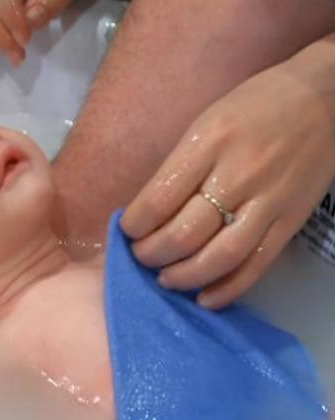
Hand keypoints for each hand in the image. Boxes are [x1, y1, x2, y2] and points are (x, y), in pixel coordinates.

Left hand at [121, 41, 334, 309]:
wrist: (325, 98)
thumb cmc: (254, 105)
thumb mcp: (206, 123)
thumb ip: (180, 167)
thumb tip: (148, 212)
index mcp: (209, 143)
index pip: (159, 199)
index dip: (136, 225)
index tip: (128, 231)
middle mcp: (237, 175)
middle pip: (185, 233)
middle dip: (153, 254)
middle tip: (141, 257)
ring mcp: (268, 201)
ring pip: (219, 256)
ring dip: (184, 276)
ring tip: (165, 278)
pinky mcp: (291, 221)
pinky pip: (257, 265)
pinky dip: (228, 289)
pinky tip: (205, 298)